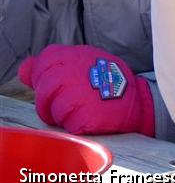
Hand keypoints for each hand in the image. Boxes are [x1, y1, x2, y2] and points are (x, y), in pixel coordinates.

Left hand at [18, 44, 154, 135]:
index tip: (57, 86)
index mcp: (78, 55)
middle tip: (67, 106)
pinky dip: (77, 127)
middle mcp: (77, 71)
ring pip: (53, 110)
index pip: (46, 61)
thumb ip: (52, 67)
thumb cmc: (109, 85)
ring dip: (63, 116)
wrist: (142, 102)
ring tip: (82, 112)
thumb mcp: (84, 66)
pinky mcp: (87, 115)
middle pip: (45, 88)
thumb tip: (23, 69)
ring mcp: (81, 93)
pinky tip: (91, 120)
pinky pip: (68, 125)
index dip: (46, 76)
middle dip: (50, 102)